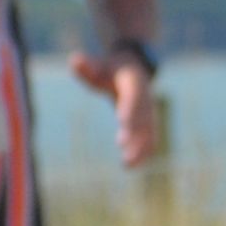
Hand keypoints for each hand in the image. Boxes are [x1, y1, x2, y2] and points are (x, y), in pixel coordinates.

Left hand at [67, 45, 158, 168]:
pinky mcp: (149, 121)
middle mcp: (146, 98)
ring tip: (128, 165)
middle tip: (124, 150)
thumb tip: (74, 59)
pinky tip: (134, 166)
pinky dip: (144, 150)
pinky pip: (150, 137)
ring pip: (149, 131)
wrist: (134, 68)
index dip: (129, 108)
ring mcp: (150, 110)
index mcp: (135, 82)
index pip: (133, 97)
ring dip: (141, 148)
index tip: (122, 122)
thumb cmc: (111, 69)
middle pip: (143, 118)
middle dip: (135, 134)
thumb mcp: (99, 66)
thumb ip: (88, 66)